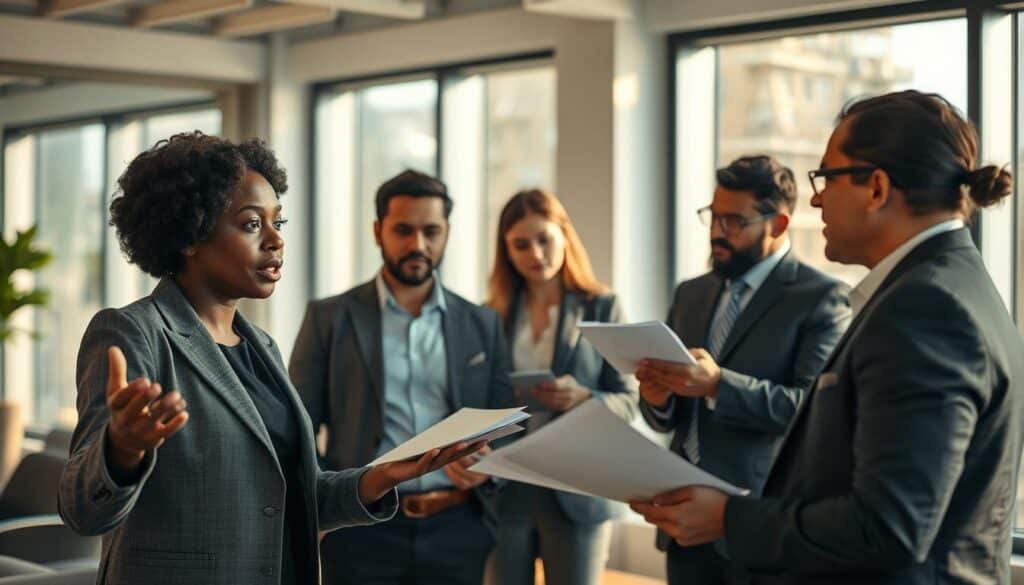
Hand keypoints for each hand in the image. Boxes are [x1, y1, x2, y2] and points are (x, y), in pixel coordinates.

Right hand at [105, 346, 188, 479]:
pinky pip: (166, 432)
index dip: (132, 390)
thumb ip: (117, 370)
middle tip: (157, 386)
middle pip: (134, 410)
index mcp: (116, 407)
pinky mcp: (154, 438)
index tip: (145, 380)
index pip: (121, 399)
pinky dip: (176, 423)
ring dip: (166, 407)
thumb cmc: (123, 407)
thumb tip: (113, 348)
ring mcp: (140, 430)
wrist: (124, 441)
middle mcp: (126, 420)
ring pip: (153, 420)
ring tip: (176, 395)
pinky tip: (184, 413)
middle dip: (145, 399)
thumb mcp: (116, 391)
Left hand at [358, 440, 486, 504]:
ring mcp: (426, 468)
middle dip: (469, 448)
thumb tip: (451, 427)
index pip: (460, 452)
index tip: (486, 437)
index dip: (473, 446)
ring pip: (442, 460)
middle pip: (455, 455)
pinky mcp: (414, 471)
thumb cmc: (408, 456)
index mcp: (441, 459)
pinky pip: (424, 463)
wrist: (389, 470)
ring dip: (452, 451)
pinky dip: (430, 456)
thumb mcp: (425, 445)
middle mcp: (437, 465)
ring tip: (462, 442)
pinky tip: (436, 449)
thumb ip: (437, 439)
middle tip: (482, 439)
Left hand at [529, 375, 590, 411]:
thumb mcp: (567, 378)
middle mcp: (569, 395)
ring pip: (552, 403)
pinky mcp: (563, 409)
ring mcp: (567, 404)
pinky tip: (537, 401)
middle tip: (531, 390)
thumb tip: (541, 383)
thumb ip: (557, 380)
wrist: (582, 395)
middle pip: (552, 396)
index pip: (557, 386)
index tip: (539, 384)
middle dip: (541, 393)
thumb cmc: (570, 384)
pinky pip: (552, 407)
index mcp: (569, 385)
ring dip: (541, 399)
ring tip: (532, 395)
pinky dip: (544, 404)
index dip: (548, 386)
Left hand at [630, 486, 727, 546]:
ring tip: (669, 505)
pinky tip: (680, 515)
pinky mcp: (687, 541)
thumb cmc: (715, 502)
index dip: (639, 506)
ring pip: (663, 526)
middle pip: (655, 520)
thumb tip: (656, 500)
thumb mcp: (691, 490)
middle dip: (650, 511)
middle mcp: (677, 529)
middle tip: (649, 500)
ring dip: (662, 517)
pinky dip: (672, 524)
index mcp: (677, 516)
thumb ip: (671, 496)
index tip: (632, 502)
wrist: (732, 518)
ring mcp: (682, 537)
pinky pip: (673, 532)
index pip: (651, 512)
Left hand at [636, 349, 721, 398]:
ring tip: (640, 372)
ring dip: (650, 377)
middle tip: (639, 366)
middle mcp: (684, 381)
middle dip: (649, 371)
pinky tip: (650, 376)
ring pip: (662, 382)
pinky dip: (656, 381)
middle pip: (662, 376)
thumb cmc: (709, 367)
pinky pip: (665, 386)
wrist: (717, 385)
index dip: (655, 364)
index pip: (668, 367)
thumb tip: (678, 351)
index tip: (645, 360)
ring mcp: (681, 388)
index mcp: (690, 371)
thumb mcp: (703, 355)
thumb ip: (690, 352)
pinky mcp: (679, 392)